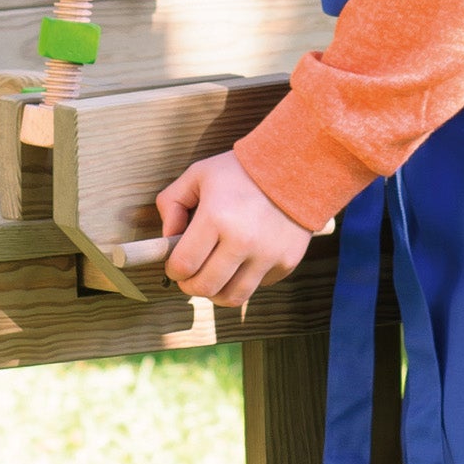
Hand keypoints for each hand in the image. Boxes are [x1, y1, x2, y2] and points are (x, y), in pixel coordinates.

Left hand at [156, 150, 310, 306]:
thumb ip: (172, 203)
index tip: (176, 266)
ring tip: (213, 277)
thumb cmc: (242, 170)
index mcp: (216, 217)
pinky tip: (243, 261)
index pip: (184, 265)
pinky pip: (258, 286)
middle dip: (190, 286)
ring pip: (232, 297)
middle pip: (205, 287)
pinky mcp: (286, 262)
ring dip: (216, 292)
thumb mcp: (198, 175)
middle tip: (190, 276)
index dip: (173, 271)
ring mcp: (267, 254)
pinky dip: (245, 280)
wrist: (297, 167)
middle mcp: (242, 240)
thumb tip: (167, 239)